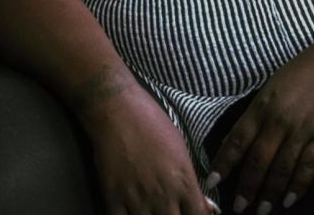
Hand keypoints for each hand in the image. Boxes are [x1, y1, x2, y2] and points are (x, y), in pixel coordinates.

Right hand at [87, 87, 213, 214]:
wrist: (117, 108)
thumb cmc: (152, 121)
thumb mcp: (181, 149)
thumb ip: (190, 181)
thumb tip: (201, 205)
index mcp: (184, 182)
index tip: (187, 213)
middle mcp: (164, 195)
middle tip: (165, 210)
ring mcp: (137, 198)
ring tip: (148, 210)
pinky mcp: (112, 195)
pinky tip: (128, 213)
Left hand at [208, 49, 313, 212]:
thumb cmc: (303, 69)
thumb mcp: (271, 86)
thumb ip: (258, 111)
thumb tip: (243, 137)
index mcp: (261, 105)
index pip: (236, 140)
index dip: (224, 163)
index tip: (213, 182)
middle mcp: (277, 120)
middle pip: (257, 160)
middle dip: (246, 187)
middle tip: (239, 209)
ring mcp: (301, 129)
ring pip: (281, 168)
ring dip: (270, 192)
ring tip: (262, 211)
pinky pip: (308, 166)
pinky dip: (298, 185)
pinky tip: (290, 200)